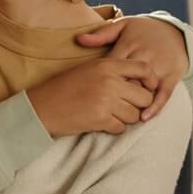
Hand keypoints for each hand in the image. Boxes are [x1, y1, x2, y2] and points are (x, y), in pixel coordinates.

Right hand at [26, 58, 156, 135]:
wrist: (41, 107)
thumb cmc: (63, 88)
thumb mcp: (88, 70)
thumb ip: (112, 71)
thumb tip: (139, 82)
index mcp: (107, 65)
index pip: (143, 68)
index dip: (151, 80)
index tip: (147, 89)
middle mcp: (109, 81)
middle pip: (145, 96)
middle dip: (138, 105)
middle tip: (126, 107)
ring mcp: (106, 101)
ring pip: (135, 115)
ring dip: (125, 118)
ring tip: (110, 115)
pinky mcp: (100, 119)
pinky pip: (121, 127)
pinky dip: (114, 128)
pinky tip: (101, 123)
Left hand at [76, 17, 187, 120]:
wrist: (174, 31)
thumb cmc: (142, 31)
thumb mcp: (122, 26)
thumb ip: (101, 35)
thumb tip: (79, 39)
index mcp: (129, 44)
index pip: (112, 65)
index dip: (102, 81)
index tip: (92, 92)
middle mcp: (145, 55)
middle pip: (127, 79)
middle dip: (115, 94)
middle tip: (102, 108)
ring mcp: (160, 66)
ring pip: (145, 88)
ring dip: (133, 103)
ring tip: (119, 116)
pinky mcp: (172, 76)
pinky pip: (165, 93)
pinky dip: (155, 106)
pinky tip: (144, 117)